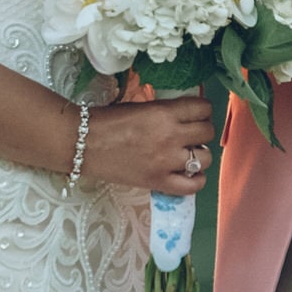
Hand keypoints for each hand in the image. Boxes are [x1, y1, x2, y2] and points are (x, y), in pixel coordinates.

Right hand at [81, 97, 214, 193]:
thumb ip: (167, 111)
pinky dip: (196, 179)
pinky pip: (193, 186)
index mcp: (164, 113)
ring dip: (200, 154)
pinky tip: (189, 173)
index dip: (202, 110)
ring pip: (206, 158)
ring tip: (187, 153)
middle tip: (190, 133)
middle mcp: (170, 136)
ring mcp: (166, 162)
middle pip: (207, 132)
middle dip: (201, 130)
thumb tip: (189, 115)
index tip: (196, 114)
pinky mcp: (159, 182)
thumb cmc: (109, 120)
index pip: (203, 108)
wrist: (83, 143)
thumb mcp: (142, 106)